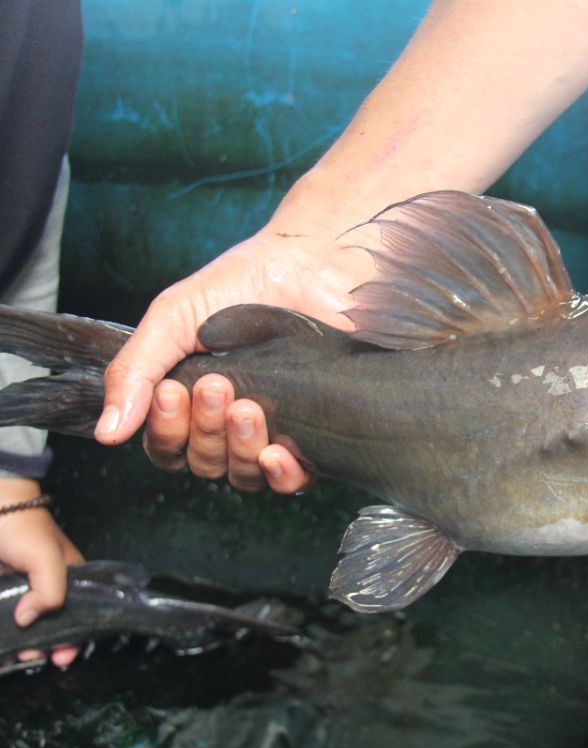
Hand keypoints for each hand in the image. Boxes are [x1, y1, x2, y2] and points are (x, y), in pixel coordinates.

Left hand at [0, 478, 83, 666]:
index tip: (60, 657)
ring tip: (11, 656)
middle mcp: (41, 590)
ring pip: (20, 629)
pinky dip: (2, 637)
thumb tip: (28, 618)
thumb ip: (50, 590)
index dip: (72, 639)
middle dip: (41, 647)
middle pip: (47, 628)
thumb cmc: (22, 526)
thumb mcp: (47, 557)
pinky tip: (1, 649)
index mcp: (67, 580)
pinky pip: (2, 621)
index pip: (77, 616)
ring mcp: (16, 594)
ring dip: (16, 646)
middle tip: (30, 655)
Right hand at [97, 195, 374, 492]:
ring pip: (244, 473)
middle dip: (206, 429)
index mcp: (193, 400)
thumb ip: (136, 372)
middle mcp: (231, 422)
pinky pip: (295, 479)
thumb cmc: (243, 282)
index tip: (172, 391)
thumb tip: (107, 433)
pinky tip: (277, 453)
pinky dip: (281, 476)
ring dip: (239, 447)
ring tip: (248, 406)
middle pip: (205, 462)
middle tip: (217, 384)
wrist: (312, 264)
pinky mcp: (315, 432)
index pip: (168, 446)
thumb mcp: (173, 317)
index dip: (165, 430)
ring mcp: (275, 429)